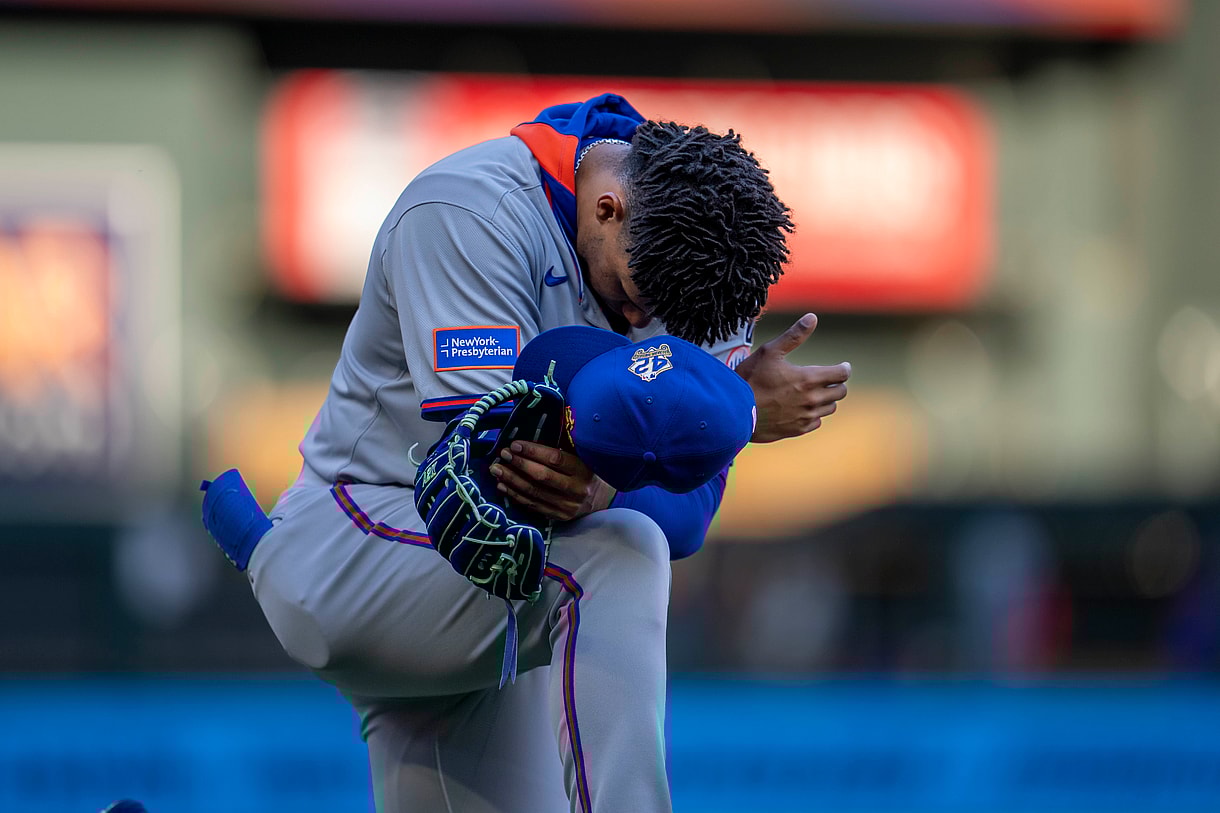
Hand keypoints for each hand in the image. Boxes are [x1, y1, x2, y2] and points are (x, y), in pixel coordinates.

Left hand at [489, 441, 616, 521]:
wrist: (602, 499)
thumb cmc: (588, 470)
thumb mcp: (583, 455)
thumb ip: (565, 443)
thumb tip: (541, 424)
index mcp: (584, 470)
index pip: (555, 459)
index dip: (533, 451)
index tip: (516, 444)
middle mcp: (576, 489)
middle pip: (542, 476)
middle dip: (519, 464)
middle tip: (503, 454)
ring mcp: (567, 506)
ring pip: (534, 492)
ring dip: (512, 480)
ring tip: (496, 469)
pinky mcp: (558, 516)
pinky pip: (533, 505)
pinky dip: (516, 495)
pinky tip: (503, 486)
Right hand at [733, 313, 850, 442]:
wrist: (734, 411)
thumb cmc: (750, 378)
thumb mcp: (770, 351)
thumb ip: (794, 335)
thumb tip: (812, 318)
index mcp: (808, 379)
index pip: (842, 375)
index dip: (844, 368)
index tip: (842, 366)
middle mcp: (812, 399)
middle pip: (841, 392)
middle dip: (838, 383)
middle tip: (829, 379)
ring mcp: (805, 416)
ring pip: (830, 408)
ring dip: (827, 399)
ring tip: (816, 392)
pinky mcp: (797, 429)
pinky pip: (816, 422)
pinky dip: (815, 414)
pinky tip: (804, 408)